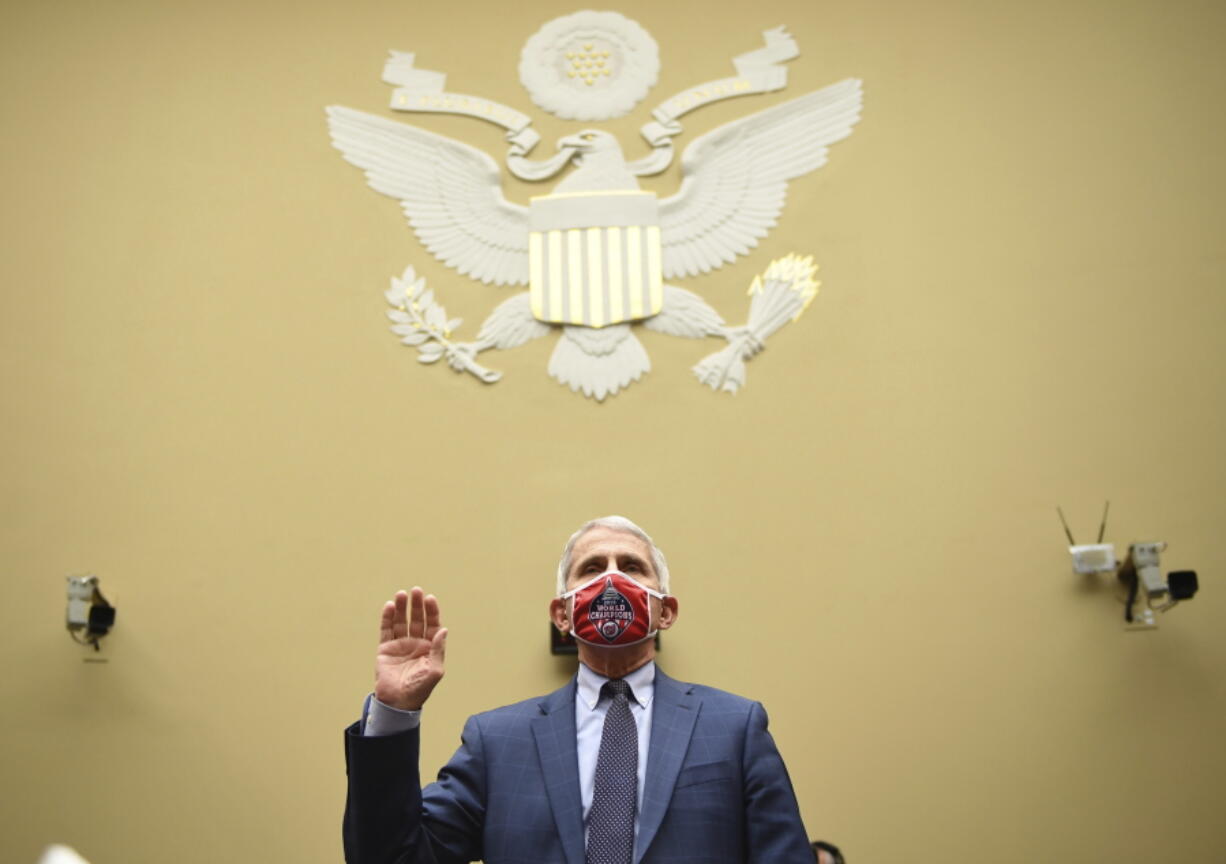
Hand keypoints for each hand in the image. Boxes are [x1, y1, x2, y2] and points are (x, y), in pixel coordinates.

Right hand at [374, 587, 446, 710]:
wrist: (398, 703)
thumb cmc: (419, 689)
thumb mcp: (435, 670)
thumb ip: (438, 650)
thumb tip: (443, 630)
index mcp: (429, 647)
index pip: (432, 624)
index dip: (431, 611)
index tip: (430, 599)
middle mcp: (415, 643)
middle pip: (417, 619)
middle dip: (417, 605)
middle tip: (416, 591)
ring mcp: (400, 645)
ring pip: (401, 621)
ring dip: (401, 608)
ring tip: (401, 595)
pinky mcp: (386, 649)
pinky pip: (386, 630)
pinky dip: (387, 618)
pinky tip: (390, 606)